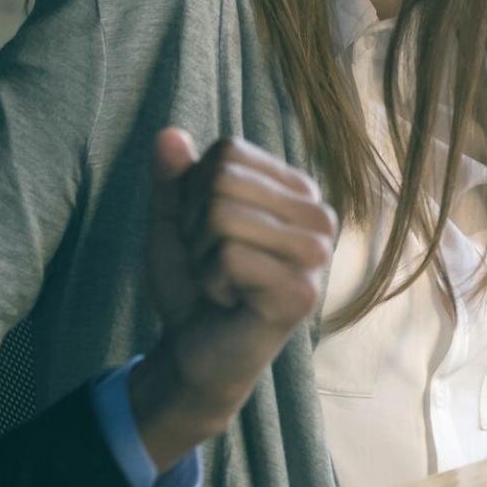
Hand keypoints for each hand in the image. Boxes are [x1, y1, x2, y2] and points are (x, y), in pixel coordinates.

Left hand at [129, 129, 335, 469]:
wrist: (194, 351)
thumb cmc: (193, 282)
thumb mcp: (175, 221)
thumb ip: (174, 178)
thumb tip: (168, 134)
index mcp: (296, 189)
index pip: (228, 153)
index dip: (194, 193)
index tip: (206, 234)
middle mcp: (319, 215)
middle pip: (223, 183)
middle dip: (196, 228)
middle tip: (213, 264)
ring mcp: (318, 255)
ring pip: (225, 218)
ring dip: (203, 258)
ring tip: (223, 281)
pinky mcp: (303, 293)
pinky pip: (230, 257)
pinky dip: (212, 283)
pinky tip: (232, 301)